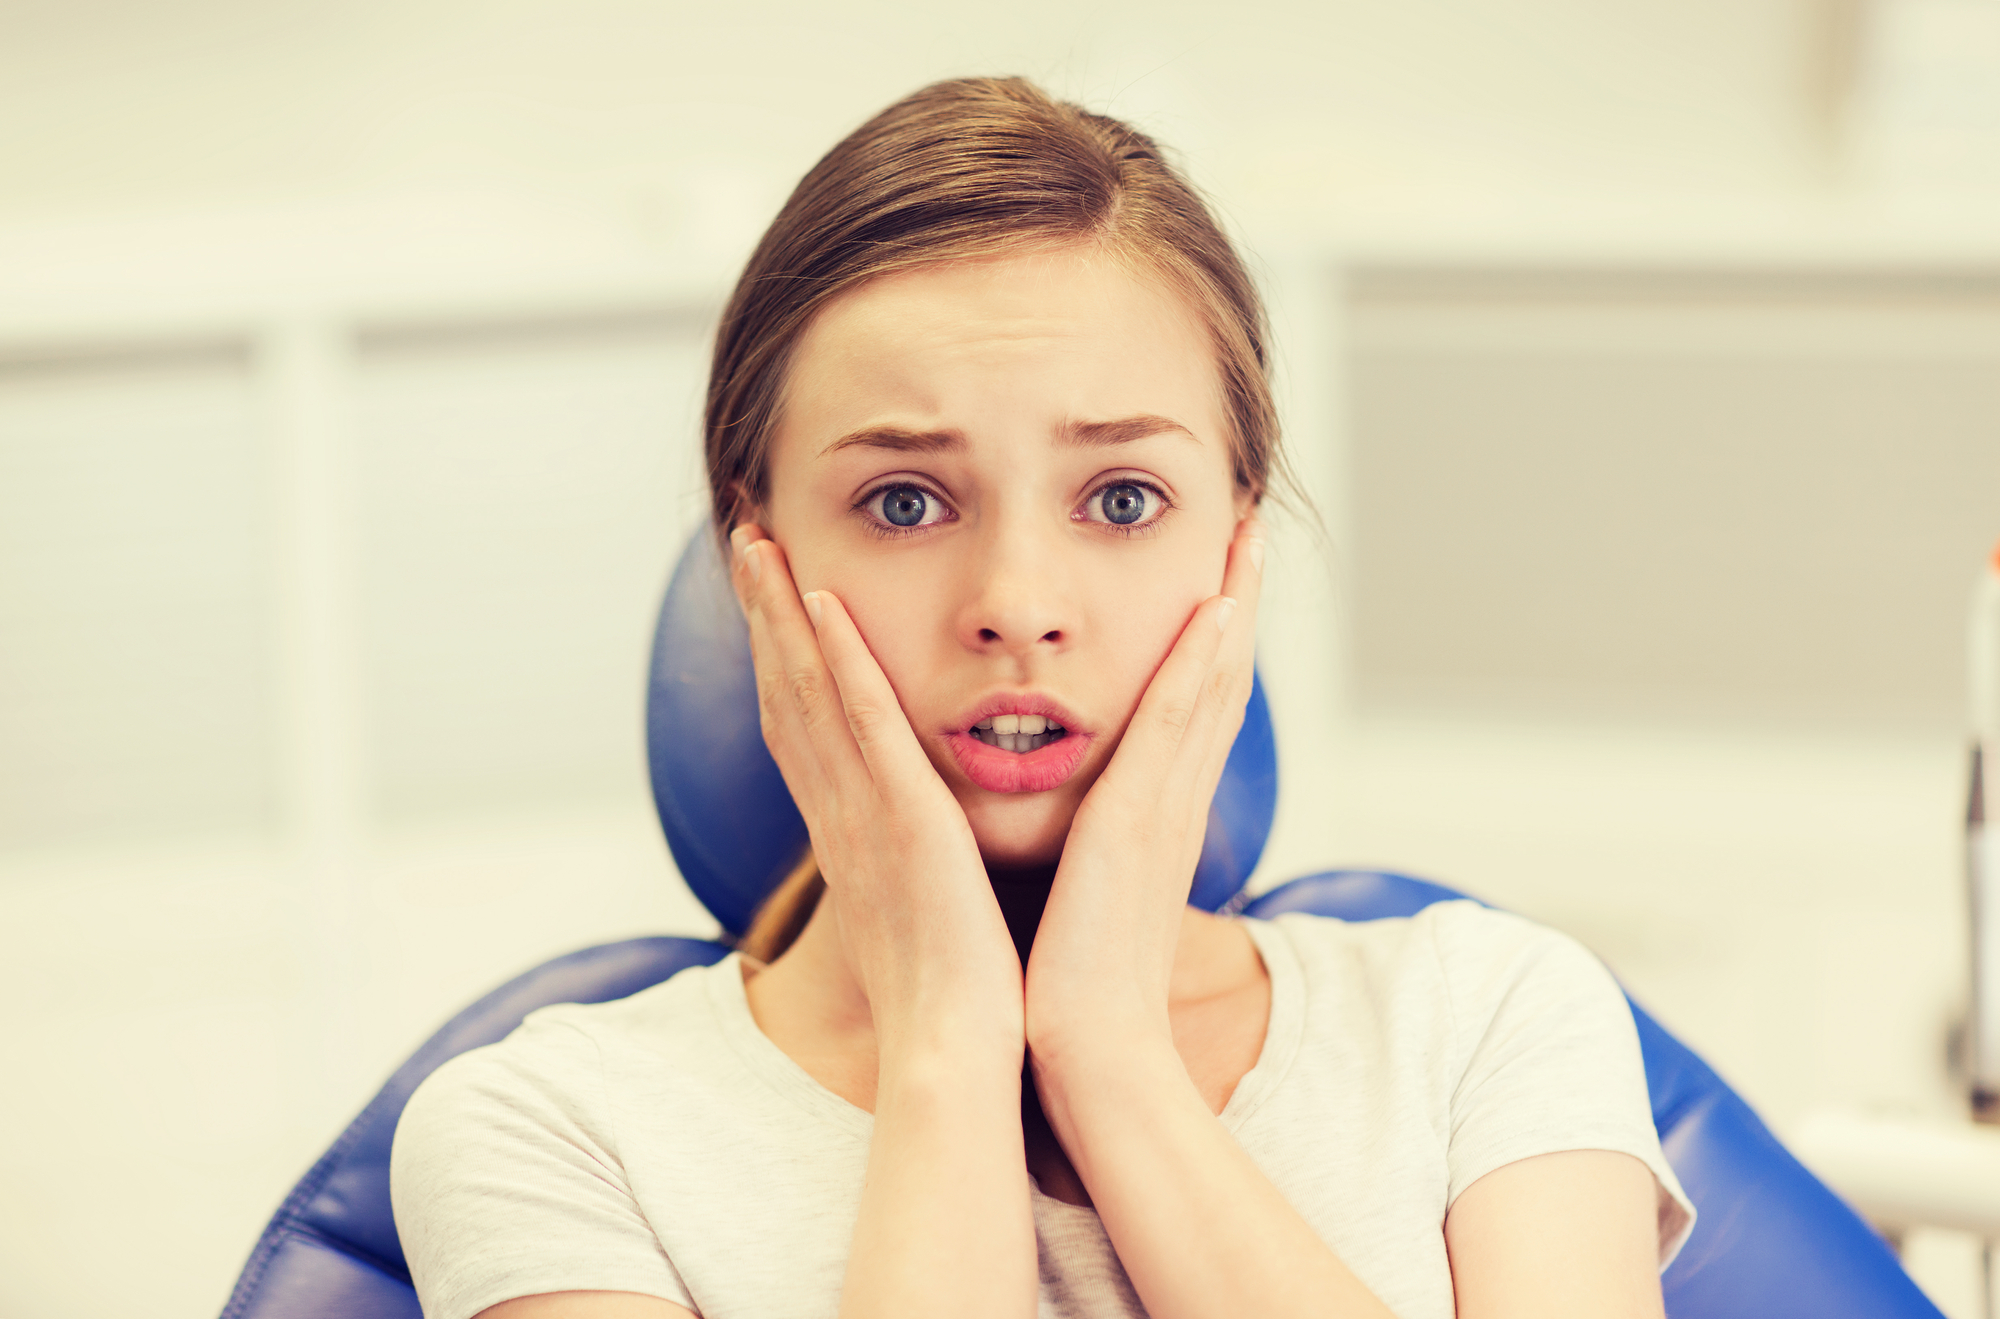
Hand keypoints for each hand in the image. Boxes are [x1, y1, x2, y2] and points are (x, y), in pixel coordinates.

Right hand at [729, 525, 1022, 1058]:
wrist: (953, 1050)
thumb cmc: (952, 992)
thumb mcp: (922, 909)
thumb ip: (914, 862)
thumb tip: (925, 841)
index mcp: (848, 833)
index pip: (801, 726)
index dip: (779, 658)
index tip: (770, 596)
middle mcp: (838, 814)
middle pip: (784, 693)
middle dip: (762, 615)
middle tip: (745, 540)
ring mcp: (862, 814)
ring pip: (808, 692)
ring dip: (781, 613)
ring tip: (760, 542)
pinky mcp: (901, 821)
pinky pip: (864, 725)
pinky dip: (839, 661)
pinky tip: (825, 601)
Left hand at [1023, 518, 1264, 1054]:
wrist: (1087, 1050)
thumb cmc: (1074, 983)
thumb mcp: (1086, 893)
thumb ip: (1089, 848)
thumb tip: (1073, 825)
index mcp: (1155, 817)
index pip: (1193, 707)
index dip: (1213, 639)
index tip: (1220, 574)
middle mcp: (1173, 802)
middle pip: (1219, 679)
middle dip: (1238, 598)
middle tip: (1250, 523)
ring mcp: (1165, 809)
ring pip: (1210, 684)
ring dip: (1231, 604)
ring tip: (1244, 534)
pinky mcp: (1139, 824)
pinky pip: (1176, 725)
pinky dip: (1199, 664)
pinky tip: (1211, 608)